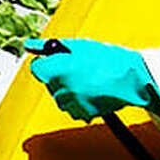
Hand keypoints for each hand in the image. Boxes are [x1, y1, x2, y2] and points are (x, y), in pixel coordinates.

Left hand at [24, 38, 159, 132]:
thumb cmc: (106, 58)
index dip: (47, 63)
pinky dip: (80, 102)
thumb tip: (29, 45)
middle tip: (78, 68)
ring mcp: (72, 104)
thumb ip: (49, 47)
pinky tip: (93, 92)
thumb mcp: (77, 46)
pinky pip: (74, 109)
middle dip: (59, 77)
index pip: (37, 69)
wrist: (131, 77)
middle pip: (50, 84)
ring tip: (88, 80)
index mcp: (56, 70)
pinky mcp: (83, 114)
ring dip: (69, 90)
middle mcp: (61, 89)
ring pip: (61, 98)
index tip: (57, 60)